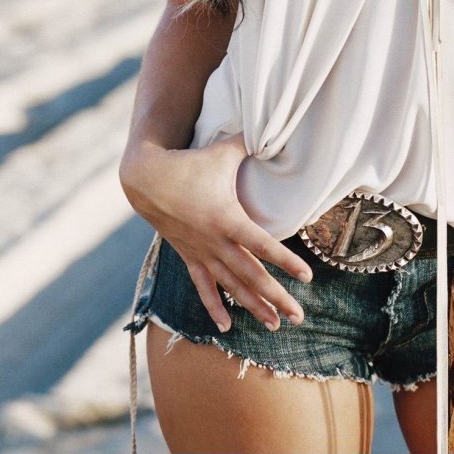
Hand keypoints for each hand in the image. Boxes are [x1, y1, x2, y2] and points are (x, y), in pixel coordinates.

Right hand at [119, 132, 313, 332]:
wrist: (147, 179)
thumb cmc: (190, 163)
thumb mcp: (221, 152)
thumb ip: (248, 144)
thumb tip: (274, 126)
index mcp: (227, 218)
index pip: (262, 245)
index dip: (285, 261)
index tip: (307, 276)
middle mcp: (216, 242)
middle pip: (251, 276)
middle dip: (276, 297)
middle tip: (299, 317)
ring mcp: (201, 252)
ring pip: (231, 286)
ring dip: (253, 307)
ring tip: (275, 326)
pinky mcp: (189, 256)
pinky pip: (204, 287)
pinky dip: (215, 307)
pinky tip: (227, 327)